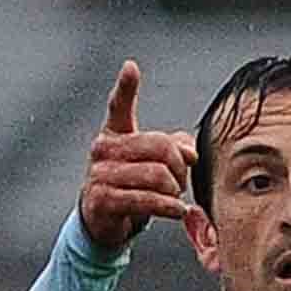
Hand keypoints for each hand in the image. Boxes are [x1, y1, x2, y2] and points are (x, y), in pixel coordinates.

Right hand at [75, 60, 197, 254]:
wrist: (102, 223)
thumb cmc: (130, 187)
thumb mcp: (151, 164)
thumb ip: (173, 148)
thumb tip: (190, 150)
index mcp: (115, 134)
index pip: (119, 106)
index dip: (125, 87)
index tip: (131, 68)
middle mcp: (103, 149)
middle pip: (159, 146)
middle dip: (180, 166)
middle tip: (182, 180)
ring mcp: (100, 174)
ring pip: (157, 174)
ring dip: (175, 189)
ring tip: (175, 196)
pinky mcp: (103, 200)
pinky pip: (146, 199)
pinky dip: (168, 206)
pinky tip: (177, 210)